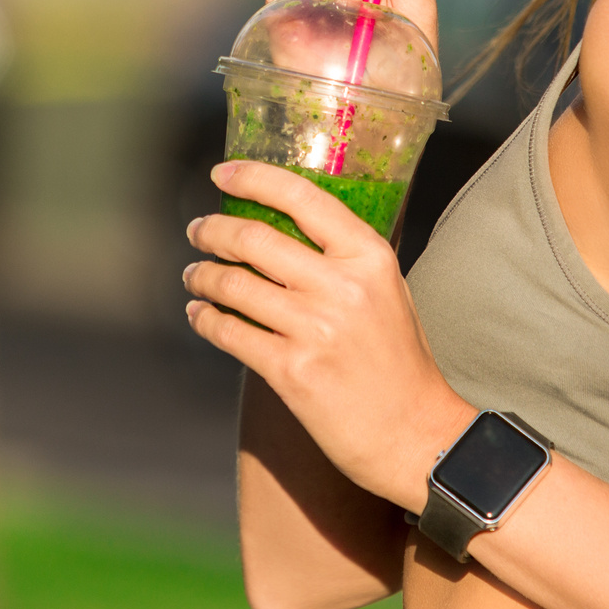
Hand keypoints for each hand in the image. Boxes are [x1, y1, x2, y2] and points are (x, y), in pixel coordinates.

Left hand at [184, 160, 472, 510]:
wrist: (415, 436)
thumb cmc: (399, 363)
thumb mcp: (388, 291)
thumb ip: (344, 258)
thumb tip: (288, 224)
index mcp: (369, 256)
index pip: (301, 196)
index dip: (252, 178)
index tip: (221, 173)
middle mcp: (342, 286)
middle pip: (253, 238)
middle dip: (212, 231)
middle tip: (198, 230)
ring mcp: (315, 329)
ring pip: (232, 284)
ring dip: (201, 276)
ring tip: (193, 275)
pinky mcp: (291, 371)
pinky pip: (229, 332)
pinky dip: (205, 318)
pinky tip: (199, 313)